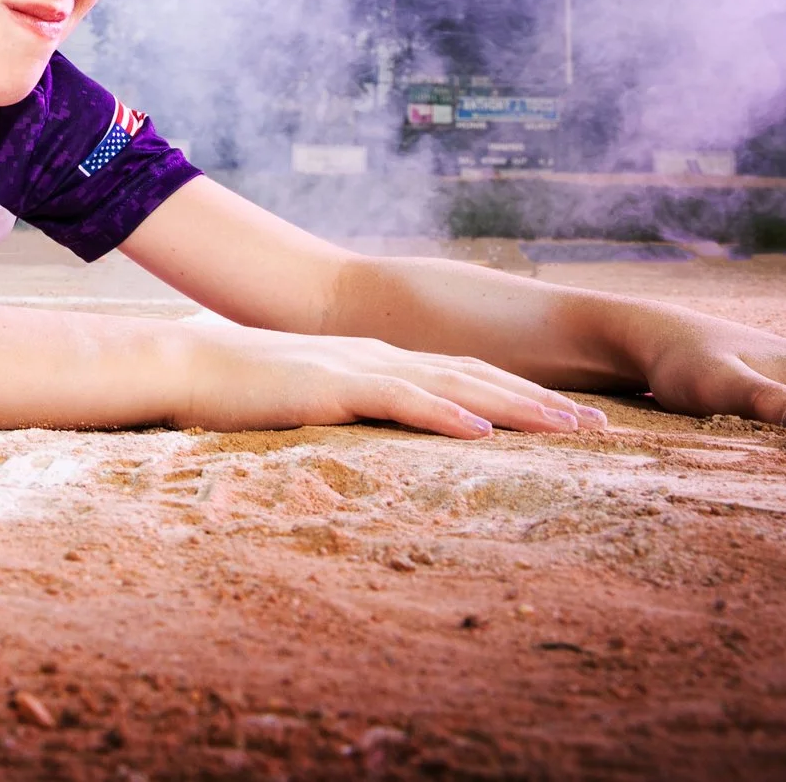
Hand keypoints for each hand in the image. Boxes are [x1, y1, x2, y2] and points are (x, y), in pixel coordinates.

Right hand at [183, 327, 610, 439]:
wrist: (186, 363)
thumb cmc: (241, 388)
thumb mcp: (310, 397)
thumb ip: (349, 407)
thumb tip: (376, 429)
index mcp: (378, 360)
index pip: (465, 376)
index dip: (520, 394)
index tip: (569, 416)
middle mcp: (382, 356)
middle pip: (478, 378)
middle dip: (541, 400)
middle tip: (600, 425)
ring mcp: (360, 368)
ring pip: (455, 387)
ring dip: (515, 406)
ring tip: (566, 427)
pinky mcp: (334, 387)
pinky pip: (400, 401)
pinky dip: (445, 414)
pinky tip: (481, 430)